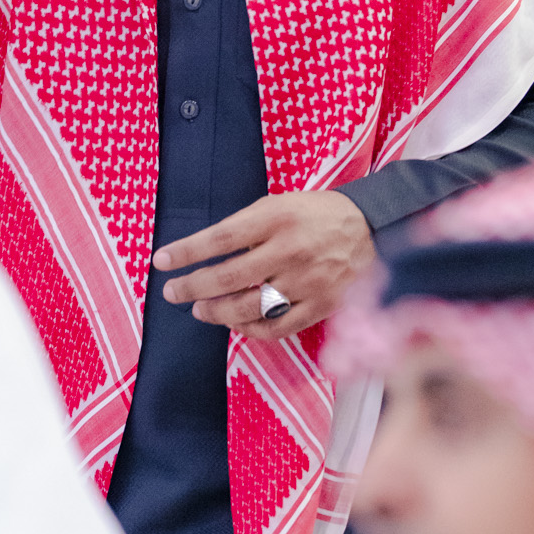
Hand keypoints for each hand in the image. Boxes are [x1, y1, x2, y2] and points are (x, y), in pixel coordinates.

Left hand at [154, 190, 373, 338]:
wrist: (372, 228)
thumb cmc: (317, 214)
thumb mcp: (280, 204)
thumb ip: (247, 227)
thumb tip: (207, 254)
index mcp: (277, 217)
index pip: (220, 238)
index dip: (186, 252)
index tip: (161, 261)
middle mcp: (290, 250)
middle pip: (229, 277)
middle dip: (192, 287)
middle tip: (172, 293)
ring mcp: (307, 282)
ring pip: (249, 308)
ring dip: (216, 312)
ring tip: (200, 309)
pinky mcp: (321, 306)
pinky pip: (277, 327)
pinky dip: (250, 330)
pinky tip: (236, 324)